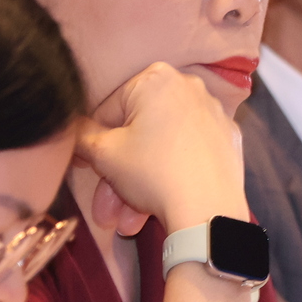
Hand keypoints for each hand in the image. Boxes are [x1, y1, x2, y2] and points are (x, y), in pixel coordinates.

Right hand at [74, 62, 249, 234]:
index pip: (109, 110)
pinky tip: (159, 208)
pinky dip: (172, 176)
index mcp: (156, 78)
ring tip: (127, 224)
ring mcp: (213, 114)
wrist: (209, 209)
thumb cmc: (152, 171)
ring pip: (162, 148)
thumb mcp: (103, 153)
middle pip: (139, 133)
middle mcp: (189, 87)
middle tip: (105, 210)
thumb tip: (72, 127)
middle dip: (117, 176)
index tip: (86, 168)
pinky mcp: (228, 140)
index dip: (93, 142)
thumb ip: (81, 135)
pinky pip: (189, 154)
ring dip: (139, 186)